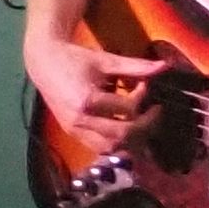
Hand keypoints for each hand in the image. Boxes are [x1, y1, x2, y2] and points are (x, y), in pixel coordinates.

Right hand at [27, 34, 160, 144]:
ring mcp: (75, 130)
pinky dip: (116, 144)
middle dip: (145, 126)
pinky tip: (128, 132)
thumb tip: (165, 66)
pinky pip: (99, 148)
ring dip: (132, 140)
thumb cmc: (74, 59)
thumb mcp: (106, 60)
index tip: (146, 86)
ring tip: (144, 124)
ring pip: (111, 148)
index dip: (143, 99)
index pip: (128, 110)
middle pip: (122, 136)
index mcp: (88, 100)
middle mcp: (80, 120)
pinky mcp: (72, 133)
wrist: (43, 63)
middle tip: (155, 112)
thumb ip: (135, 66)